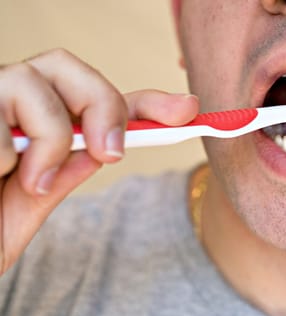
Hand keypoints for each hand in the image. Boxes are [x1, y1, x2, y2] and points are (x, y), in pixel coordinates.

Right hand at [0, 48, 198, 274]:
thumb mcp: (34, 200)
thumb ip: (68, 168)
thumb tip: (109, 142)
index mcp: (40, 123)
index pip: (101, 98)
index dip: (148, 100)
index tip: (189, 110)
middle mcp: (10, 102)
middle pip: (67, 67)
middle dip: (100, 105)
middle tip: (110, 154)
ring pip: (32, 85)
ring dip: (45, 140)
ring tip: (23, 179)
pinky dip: (2, 156)